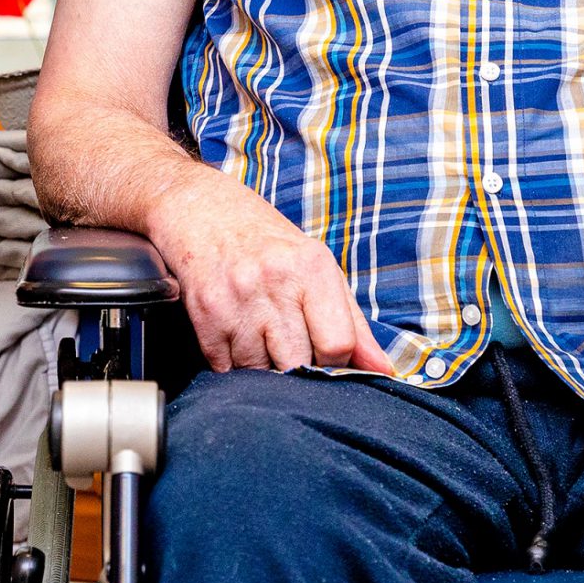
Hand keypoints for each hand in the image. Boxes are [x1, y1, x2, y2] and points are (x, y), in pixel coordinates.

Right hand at [146, 175, 397, 374]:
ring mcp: (235, 298)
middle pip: (298, 364)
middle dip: (298, 368)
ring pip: (260, 372)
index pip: (337, 343)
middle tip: (291, 348)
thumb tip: (382, 371)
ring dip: (263, 368)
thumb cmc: (267, 242)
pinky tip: (236, 334)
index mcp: (311, 267)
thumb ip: (354, 323)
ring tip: (260, 333)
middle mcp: (273, 281)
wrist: (200, 211)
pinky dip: (234, 364)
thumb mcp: (318, 268)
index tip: (328, 359)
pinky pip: (226, 368)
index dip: (336, 364)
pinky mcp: (204, 315)